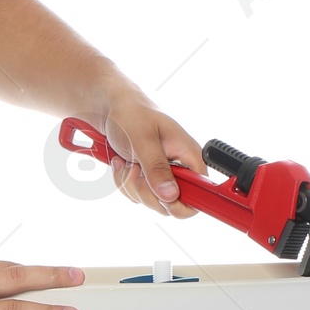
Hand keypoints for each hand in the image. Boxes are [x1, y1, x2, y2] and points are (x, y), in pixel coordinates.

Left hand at [96, 80, 206, 217]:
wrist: (108, 106)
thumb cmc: (131, 113)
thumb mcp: (143, 139)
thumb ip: (157, 168)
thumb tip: (170, 195)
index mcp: (189, 155)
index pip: (201, 191)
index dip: (184, 202)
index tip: (164, 199)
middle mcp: (179, 167)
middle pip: (172, 203)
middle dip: (147, 192)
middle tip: (136, 169)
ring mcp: (161, 174)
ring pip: (150, 200)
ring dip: (131, 185)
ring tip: (127, 160)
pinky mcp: (145, 177)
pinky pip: (136, 194)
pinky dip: (124, 182)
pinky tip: (121, 162)